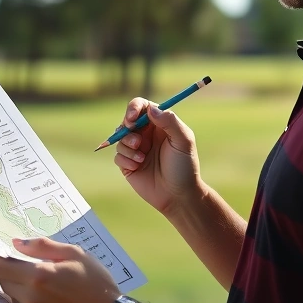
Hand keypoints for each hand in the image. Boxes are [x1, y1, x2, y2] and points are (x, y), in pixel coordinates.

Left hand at [0, 238, 118, 302]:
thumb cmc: (96, 282)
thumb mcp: (75, 254)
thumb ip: (43, 246)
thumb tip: (17, 242)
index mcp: (38, 277)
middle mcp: (31, 298)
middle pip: (2, 280)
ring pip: (11, 295)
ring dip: (12, 283)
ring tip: (23, 272)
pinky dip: (23, 297)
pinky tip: (37, 290)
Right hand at [113, 98, 202, 215]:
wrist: (178, 195)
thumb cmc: (184, 166)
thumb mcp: (183, 141)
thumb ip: (170, 121)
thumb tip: (151, 109)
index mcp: (160, 124)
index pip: (142, 107)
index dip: (134, 108)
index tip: (132, 118)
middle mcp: (146, 134)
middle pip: (127, 120)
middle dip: (127, 127)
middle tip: (136, 139)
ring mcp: (136, 149)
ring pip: (120, 138)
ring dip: (128, 146)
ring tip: (142, 157)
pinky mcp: (128, 164)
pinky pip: (118, 155)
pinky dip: (126, 160)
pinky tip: (138, 167)